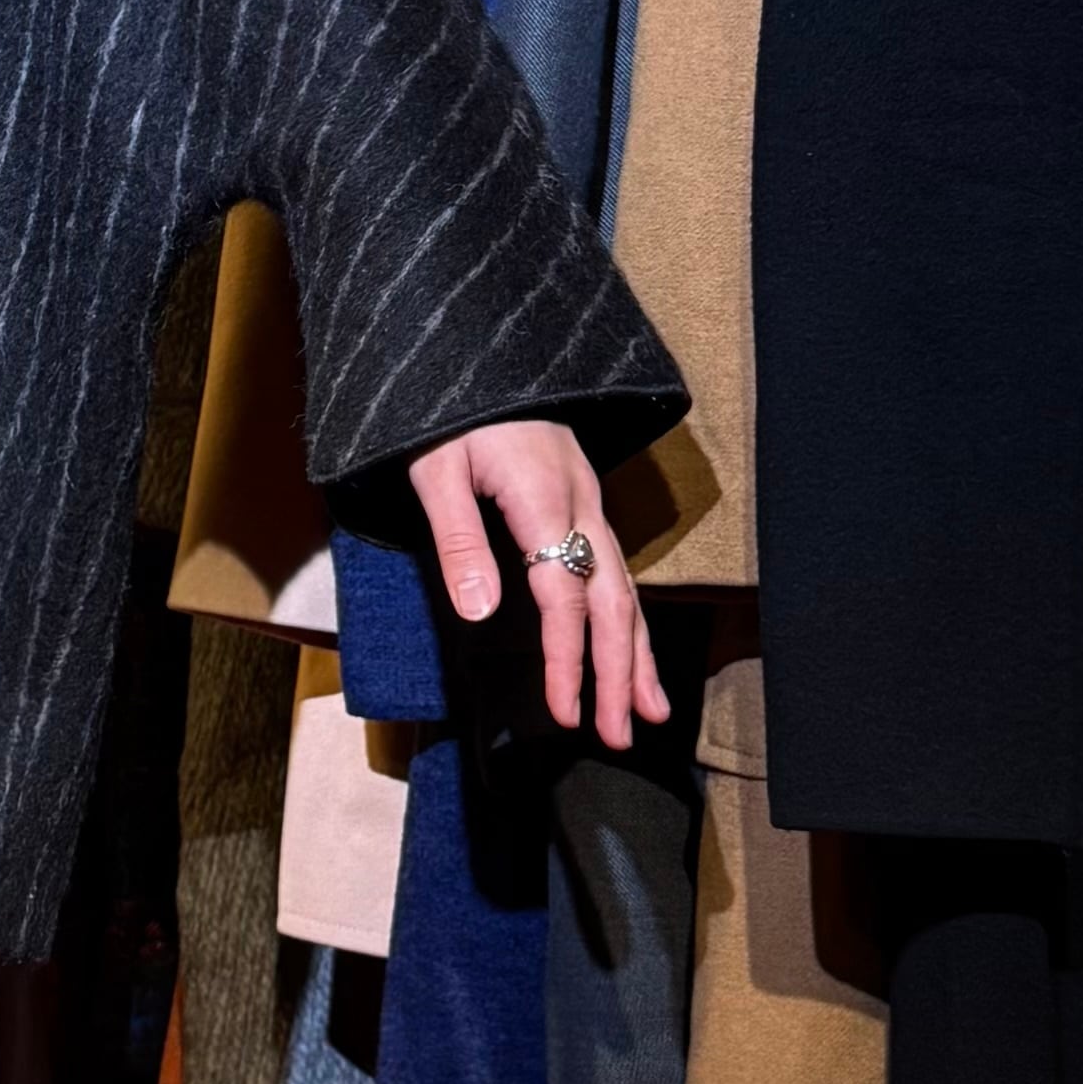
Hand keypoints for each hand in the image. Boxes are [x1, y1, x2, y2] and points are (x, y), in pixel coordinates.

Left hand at [406, 414, 665, 740]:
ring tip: (647, 713)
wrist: (476, 348)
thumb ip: (459, 538)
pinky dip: (628, 621)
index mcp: (544, 498)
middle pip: (612, 600)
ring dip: (635, 654)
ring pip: (625, 588)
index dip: (567, 659)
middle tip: (620, 735)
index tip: (563, 713)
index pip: (564, 595)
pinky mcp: (585, 504)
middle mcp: (581, 503)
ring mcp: (589, 503)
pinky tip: (632, 654)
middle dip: (618, 672)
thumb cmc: (448, 411)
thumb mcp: (435, 469)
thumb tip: (478, 612)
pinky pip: (616, 570)